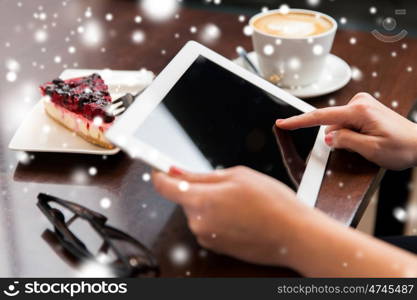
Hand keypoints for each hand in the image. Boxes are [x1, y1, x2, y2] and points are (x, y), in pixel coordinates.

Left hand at [152, 166, 308, 266]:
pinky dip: (219, 217)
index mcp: (200, 201)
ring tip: (240, 202)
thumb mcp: (237, 176)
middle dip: (200, 188)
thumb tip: (176, 171)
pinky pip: (209, 224)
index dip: (161, 175)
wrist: (293, 235)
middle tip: (227, 186)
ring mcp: (207, 237)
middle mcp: (198, 223)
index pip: (164, 187)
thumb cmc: (272, 203)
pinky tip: (240, 215)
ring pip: (198, 211)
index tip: (161, 169)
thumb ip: (201, 176)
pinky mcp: (216, 246)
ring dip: (211, 203)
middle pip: (185, 198)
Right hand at [276, 93, 416, 169]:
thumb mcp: (371, 150)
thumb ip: (345, 141)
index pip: (321, 117)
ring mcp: (362, 104)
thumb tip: (327, 137)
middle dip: (337, 138)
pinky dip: (350, 133)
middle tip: (360, 148)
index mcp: (359, 111)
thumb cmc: (402, 147)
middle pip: (330, 123)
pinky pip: (346, 122)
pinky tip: (367, 138)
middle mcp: (360, 102)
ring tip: (369, 144)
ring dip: (346, 137)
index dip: (299, 122)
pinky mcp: (364, 108)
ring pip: (338, 125)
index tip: (282, 123)